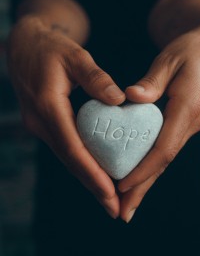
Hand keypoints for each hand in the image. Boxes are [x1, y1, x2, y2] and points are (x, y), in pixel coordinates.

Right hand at [7, 15, 125, 217]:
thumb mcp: (74, 55)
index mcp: (49, 106)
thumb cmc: (50, 48)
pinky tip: (95, 175)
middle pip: (71, 161)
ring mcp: (41, 126)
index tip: (111, 193)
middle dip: (93, 186)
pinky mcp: (46, 125)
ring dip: (88, 180)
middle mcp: (41, 123)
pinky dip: (82, 165)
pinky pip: (66, 150)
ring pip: (68, 159)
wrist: (25, 46)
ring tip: (109, 200)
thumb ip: (96, 77)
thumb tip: (119, 100)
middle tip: (114, 209)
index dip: (92, 173)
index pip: (73, 148)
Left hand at [118, 15, 199, 221]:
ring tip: (127, 203)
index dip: (143, 170)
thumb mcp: (170, 58)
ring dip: (146, 182)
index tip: (121, 186)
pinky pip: (166, 149)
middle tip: (122, 213)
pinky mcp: (185, 123)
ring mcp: (190, 125)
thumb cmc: (192, 48)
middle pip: (164, 162)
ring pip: (165, 159)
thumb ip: (152, 81)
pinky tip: (139, 176)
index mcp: (188, 107)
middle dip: (142, 189)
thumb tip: (130, 98)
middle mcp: (191, 123)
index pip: (163, 148)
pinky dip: (151, 166)